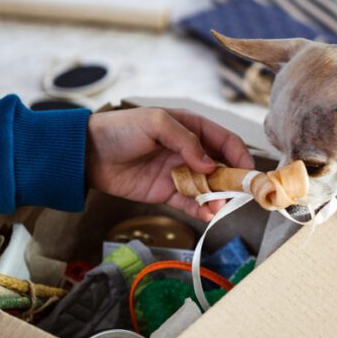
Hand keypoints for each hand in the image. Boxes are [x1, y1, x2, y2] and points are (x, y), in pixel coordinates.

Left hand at [85, 107, 253, 219]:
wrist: (88, 153)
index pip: (224, 141)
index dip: (239, 155)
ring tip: (220, 207)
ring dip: (218, 197)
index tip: (248, 171)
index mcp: (191, 128)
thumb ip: (187, 141)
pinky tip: (208, 214)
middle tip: (240, 193)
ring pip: (208, 187)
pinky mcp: (166, 192)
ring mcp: (178, 173)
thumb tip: (210, 164)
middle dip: (233, 180)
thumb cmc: (121, 129)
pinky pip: (189, 203)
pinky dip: (201, 210)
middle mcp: (189, 151)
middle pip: (221, 166)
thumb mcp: (156, 123)